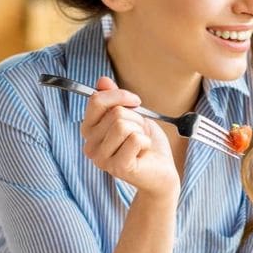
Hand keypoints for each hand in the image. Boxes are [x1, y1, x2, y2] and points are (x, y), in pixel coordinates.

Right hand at [80, 76, 179, 197]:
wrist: (162, 172)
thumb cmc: (146, 145)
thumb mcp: (132, 116)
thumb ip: (114, 100)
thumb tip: (102, 80)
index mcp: (90, 131)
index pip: (96, 101)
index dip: (119, 95)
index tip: (136, 101)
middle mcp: (90, 146)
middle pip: (114, 113)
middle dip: (135, 118)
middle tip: (139, 133)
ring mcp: (102, 159)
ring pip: (122, 125)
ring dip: (140, 130)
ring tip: (141, 143)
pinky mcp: (118, 167)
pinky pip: (134, 139)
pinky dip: (146, 142)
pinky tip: (144, 152)